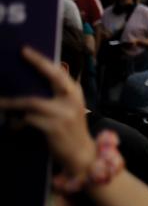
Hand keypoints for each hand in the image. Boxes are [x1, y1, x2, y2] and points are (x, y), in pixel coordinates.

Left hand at [0, 47, 96, 178]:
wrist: (81, 154)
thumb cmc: (71, 130)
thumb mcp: (70, 108)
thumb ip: (58, 95)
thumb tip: (35, 81)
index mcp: (75, 93)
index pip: (59, 72)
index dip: (42, 60)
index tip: (25, 50)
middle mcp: (72, 100)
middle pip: (52, 77)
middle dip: (37, 64)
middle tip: (20, 54)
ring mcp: (63, 114)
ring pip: (32, 101)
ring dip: (13, 101)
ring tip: (0, 101)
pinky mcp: (53, 127)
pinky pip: (29, 118)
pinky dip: (17, 119)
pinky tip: (11, 120)